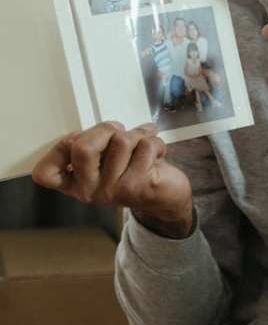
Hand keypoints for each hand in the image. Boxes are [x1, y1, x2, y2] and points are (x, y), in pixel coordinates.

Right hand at [31, 122, 192, 231]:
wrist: (166, 195)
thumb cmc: (134, 169)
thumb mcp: (105, 157)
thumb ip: (94, 143)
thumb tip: (105, 129)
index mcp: (74, 183)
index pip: (45, 173)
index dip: (61, 146)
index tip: (80, 139)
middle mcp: (89, 191)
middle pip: (82, 147)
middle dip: (106, 129)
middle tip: (119, 133)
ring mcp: (112, 191)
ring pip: (121, 141)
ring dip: (137, 135)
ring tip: (142, 146)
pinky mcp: (137, 186)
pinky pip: (145, 146)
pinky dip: (156, 143)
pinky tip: (156, 155)